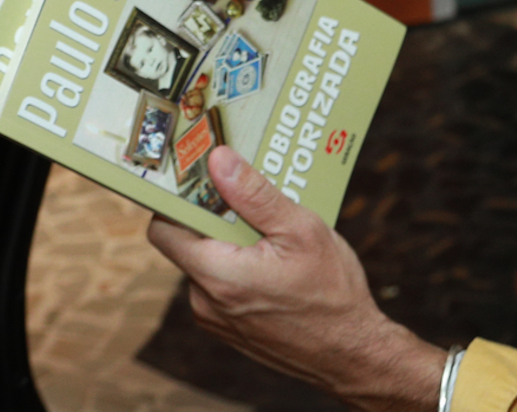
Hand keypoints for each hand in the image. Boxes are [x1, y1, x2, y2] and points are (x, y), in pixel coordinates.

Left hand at [147, 148, 444, 410]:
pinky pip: (220, 286)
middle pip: (187, 243)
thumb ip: (255, 194)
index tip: (200, 178)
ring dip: (229, 243)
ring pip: (206, 263)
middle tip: (247, 198)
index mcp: (218, 276)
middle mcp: (205, 302)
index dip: (177, 200)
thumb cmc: (333, 295)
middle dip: (213, 217)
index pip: (163, 229)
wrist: (352, 356)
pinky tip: (272, 261)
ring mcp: (215, 320)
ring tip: (268, 231)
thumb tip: (218, 159)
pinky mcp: (228, 329)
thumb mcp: (301, 230)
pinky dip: (238, 267)